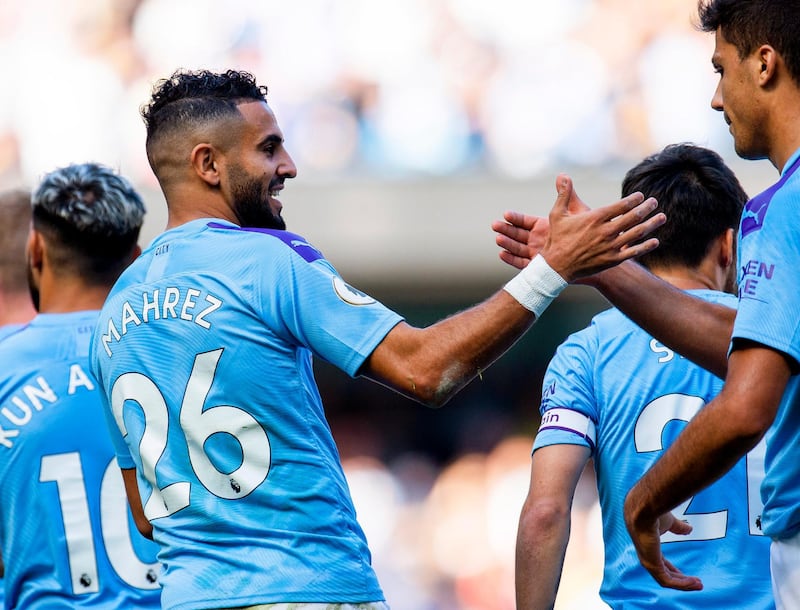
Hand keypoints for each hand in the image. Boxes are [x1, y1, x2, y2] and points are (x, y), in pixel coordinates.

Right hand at [491, 174, 588, 269]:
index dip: (515, 218)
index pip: (525, 222)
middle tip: (494, 225)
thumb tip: (563, 175)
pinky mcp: (539, 266)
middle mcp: (538, 240)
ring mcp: (537, 254)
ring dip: (507, 244)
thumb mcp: (575, 213)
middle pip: (517, 234)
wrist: (594, 259)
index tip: (505, 214)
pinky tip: (502, 254)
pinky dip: (512, 260)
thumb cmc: (588, 235)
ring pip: (518, 248)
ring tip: (498, 239)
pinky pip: (523, 263)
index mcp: (543, 227)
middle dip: (506, 230)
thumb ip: (567, 196)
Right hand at [492, 174, 664, 280]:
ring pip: (637, 233)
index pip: (621, 206)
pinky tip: (655, 241)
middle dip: (647, 208)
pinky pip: (634, 252)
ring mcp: (611, 247)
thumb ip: (564, 194)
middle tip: (654, 202)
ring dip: (652, 224)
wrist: (557, 267)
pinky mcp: (612, 260)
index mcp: (595, 218)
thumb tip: (563, 175)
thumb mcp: (557, 214)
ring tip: (662, 217)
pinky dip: (646, 246)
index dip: (634, 199)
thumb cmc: (557, 239)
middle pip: (633, 217)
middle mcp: (606, 231)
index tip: (640, 196)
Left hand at [624, 503, 703, 590]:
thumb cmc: (652, 513)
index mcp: (650, 547)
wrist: (646, 511)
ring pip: (667, 580)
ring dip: (684, 584)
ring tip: (699, 585)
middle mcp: (647, 556)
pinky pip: (668, 581)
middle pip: (665, 574)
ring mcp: (648, 561)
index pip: (662, 564)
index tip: (687, 575)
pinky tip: (693, 582)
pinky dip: (681, 583)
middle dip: (682, 580)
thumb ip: (678, 527)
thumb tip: (689, 529)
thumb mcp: (669, 522)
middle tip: (697, 583)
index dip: (675, 571)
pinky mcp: (651, 565)